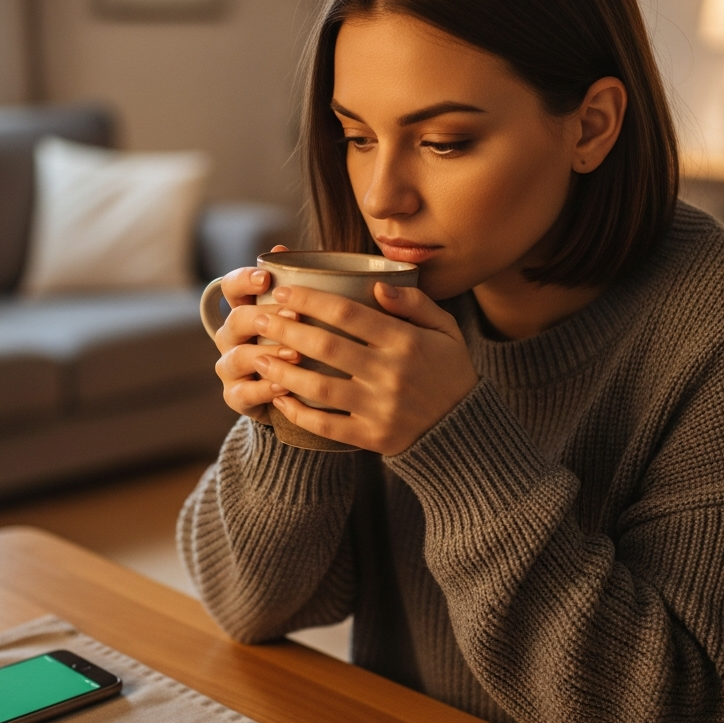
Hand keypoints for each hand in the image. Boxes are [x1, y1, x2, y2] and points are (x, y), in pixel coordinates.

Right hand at [212, 246, 299, 423]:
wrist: (297, 395)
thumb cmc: (303, 345)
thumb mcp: (306, 315)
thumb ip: (297, 285)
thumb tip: (283, 247)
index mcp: (246, 310)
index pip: (231, 287)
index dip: (243, 280)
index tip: (266, 277)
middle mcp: (232, 336)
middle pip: (236, 319)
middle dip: (266, 317)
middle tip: (296, 315)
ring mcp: (231, 367)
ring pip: (238, 356)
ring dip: (267, 353)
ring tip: (296, 354)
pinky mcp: (235, 396)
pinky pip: (243, 393)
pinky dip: (264, 389)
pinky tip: (286, 385)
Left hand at [251, 283, 478, 455]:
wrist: (464, 432)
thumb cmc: (450, 372)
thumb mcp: (446, 330)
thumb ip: (416, 303)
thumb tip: (378, 285)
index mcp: (406, 342)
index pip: (349, 314)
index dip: (311, 300)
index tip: (284, 291)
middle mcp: (391, 374)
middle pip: (327, 347)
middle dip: (286, 329)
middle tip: (258, 318)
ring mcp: (380, 408)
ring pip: (320, 387)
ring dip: (284, 371)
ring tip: (259, 357)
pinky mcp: (372, 437)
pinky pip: (328, 425)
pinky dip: (299, 413)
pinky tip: (279, 398)